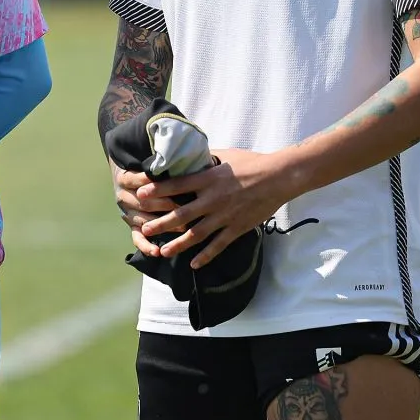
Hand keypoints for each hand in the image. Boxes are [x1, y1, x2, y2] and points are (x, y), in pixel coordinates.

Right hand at [110, 159, 178, 257]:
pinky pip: (136, 237)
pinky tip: (157, 252)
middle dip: (166, 206)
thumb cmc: (147, 168)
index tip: (179, 186)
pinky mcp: (130, 224)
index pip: (142, 181)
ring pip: (143, 220)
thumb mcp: (149, 163)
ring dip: (163, 225)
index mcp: (125, 178)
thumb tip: (182, 159)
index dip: (159, 185)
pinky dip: (146, 246)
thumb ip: (162, 165)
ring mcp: (126, 212)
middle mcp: (122, 195)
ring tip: (182, 229)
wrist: (126, 173)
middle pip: (145, 202)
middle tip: (186, 209)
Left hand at [136, 148, 288, 268]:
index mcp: (208, 179)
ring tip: (163, 251)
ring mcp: (225, 216)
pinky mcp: (237, 227)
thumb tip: (189, 156)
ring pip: (197, 234)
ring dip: (178, 244)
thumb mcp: (225, 155)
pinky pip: (218, 245)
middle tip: (145, 229)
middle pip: (181, 214)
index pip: (177, 185)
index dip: (158, 190)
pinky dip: (206, 256)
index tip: (141, 194)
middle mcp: (213, 199)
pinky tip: (194, 264)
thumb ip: (205, 159)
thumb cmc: (251, 162)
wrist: (279, 177)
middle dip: (161, 222)